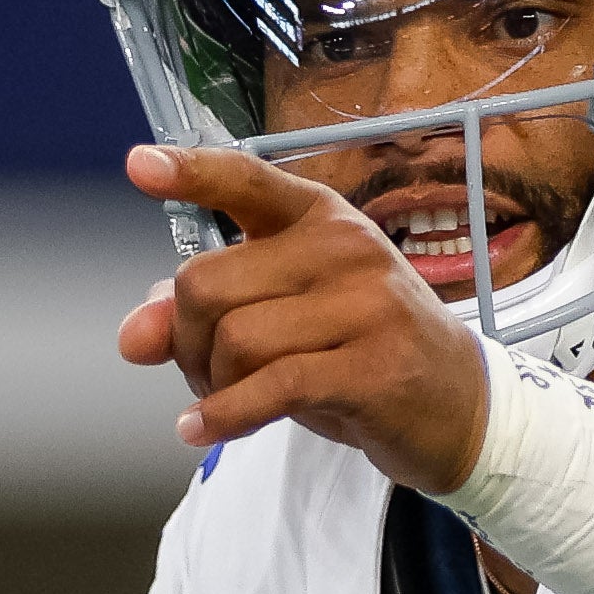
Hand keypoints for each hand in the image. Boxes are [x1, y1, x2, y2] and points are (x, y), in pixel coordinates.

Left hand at [114, 142, 493, 492]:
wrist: (459, 405)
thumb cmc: (360, 352)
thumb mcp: (285, 319)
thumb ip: (208, 313)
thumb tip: (134, 333)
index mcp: (321, 218)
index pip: (247, 181)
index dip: (190, 173)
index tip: (139, 166)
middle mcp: (343, 248)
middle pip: (206, 285)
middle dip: (185, 341)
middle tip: (206, 372)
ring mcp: (364, 305)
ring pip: (234, 341)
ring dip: (212, 384)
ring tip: (230, 400)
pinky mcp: (372, 367)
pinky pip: (270, 387)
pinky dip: (224, 414)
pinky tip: (200, 428)